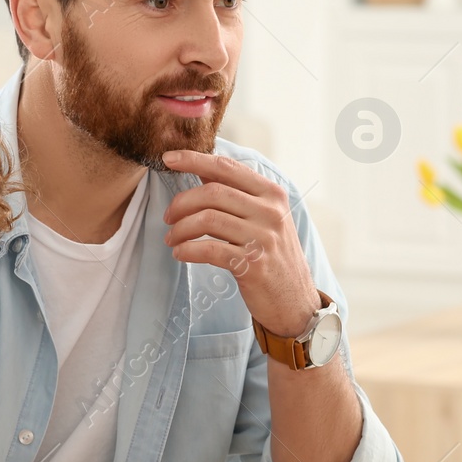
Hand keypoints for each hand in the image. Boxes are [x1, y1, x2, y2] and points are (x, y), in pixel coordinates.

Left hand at [161, 149, 317, 337]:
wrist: (294, 302)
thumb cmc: (272, 256)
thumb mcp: (264, 218)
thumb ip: (237, 194)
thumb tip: (200, 169)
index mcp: (272, 194)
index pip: (226, 167)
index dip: (193, 159)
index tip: (167, 159)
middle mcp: (270, 212)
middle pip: (212, 192)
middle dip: (181, 202)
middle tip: (168, 217)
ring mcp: (263, 238)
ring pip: (207, 220)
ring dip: (181, 229)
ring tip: (172, 239)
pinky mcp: (253, 264)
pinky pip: (209, 249)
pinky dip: (187, 250)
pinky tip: (180, 253)